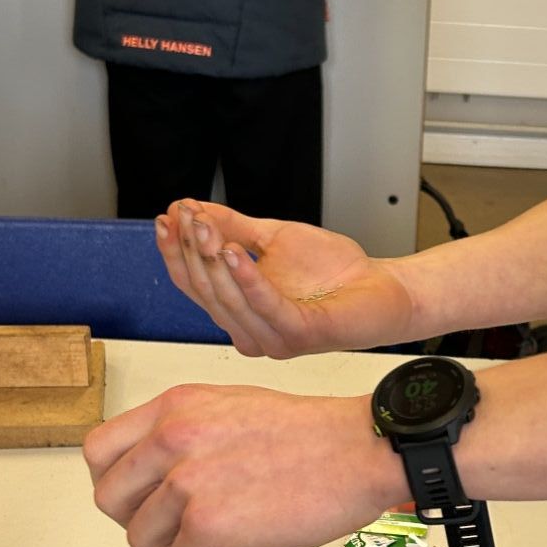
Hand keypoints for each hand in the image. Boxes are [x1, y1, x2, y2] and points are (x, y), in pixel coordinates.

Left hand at [84, 382, 404, 546]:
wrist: (361, 450)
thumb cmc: (313, 436)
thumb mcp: (230, 408)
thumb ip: (185, 436)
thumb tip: (158, 484)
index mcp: (175, 407)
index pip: (99, 451)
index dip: (120, 484)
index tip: (151, 499)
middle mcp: (171, 437)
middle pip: (110, 500)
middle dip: (147, 522)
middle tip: (194, 525)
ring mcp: (185, 481)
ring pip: (141, 541)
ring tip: (233, 535)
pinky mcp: (206, 524)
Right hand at [158, 201, 415, 357]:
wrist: (380, 287)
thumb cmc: (332, 272)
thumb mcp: (272, 238)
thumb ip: (232, 226)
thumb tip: (191, 208)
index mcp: (238, 310)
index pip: (192, 282)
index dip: (174, 251)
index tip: (167, 217)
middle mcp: (248, 330)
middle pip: (205, 290)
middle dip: (192, 249)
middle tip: (190, 215)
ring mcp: (271, 339)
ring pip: (227, 300)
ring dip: (213, 260)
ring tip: (207, 226)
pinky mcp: (297, 336)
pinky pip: (265, 307)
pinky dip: (248, 278)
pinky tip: (236, 252)